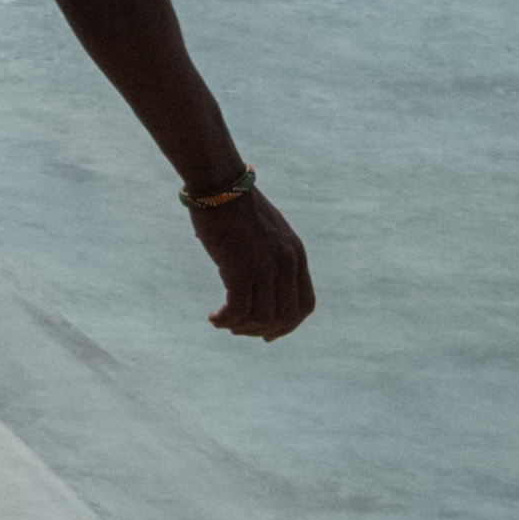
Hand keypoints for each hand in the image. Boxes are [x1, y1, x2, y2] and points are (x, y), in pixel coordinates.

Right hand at [191, 180, 315, 341]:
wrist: (220, 186)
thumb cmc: (235, 205)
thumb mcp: (265, 232)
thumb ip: (269, 255)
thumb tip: (251, 278)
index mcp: (296, 255)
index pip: (304, 304)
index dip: (288, 325)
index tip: (267, 332)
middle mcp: (286, 264)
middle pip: (285, 316)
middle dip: (262, 330)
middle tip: (238, 330)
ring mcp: (265, 267)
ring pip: (261, 316)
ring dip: (241, 326)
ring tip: (222, 322)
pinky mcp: (241, 269)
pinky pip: (238, 309)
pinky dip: (225, 319)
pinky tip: (214, 318)